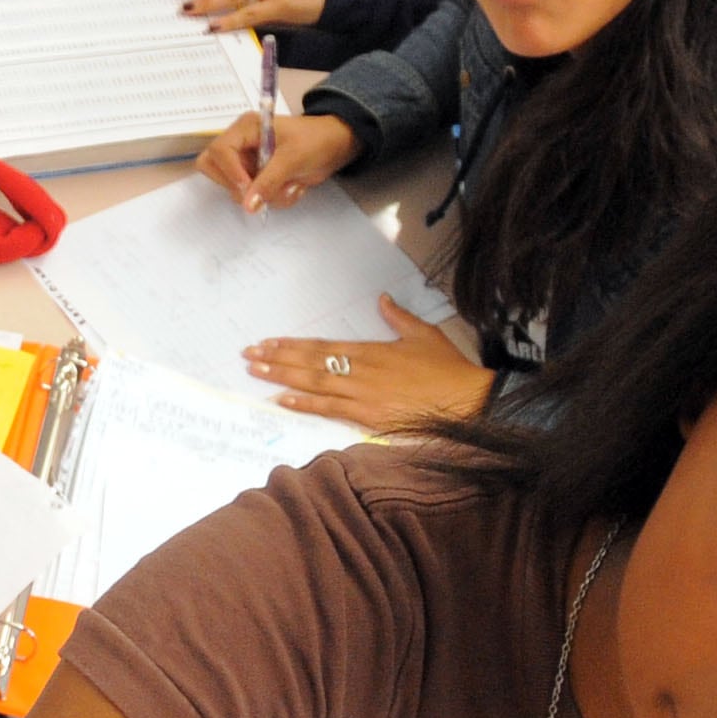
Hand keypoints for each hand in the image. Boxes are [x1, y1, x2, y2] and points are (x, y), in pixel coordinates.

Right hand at [195, 106, 359, 212]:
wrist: (337, 146)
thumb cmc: (317, 140)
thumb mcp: (293, 158)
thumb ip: (269, 181)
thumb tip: (248, 205)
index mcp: (245, 128)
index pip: (220, 151)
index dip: (229, 172)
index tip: (248, 188)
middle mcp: (241, 144)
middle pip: (213, 168)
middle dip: (237, 185)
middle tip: (259, 192)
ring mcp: (247, 162)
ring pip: (234, 188)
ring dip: (263, 195)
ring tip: (289, 187)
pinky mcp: (257, 177)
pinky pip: (252, 197)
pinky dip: (272, 199)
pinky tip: (292, 187)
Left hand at [243, 298, 490, 430]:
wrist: (467, 400)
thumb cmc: (448, 369)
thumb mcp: (423, 334)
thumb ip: (398, 317)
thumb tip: (382, 300)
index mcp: (371, 350)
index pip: (322, 346)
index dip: (293, 345)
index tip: (269, 342)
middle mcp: (360, 370)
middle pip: (310, 362)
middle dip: (277, 358)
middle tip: (249, 354)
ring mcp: (362, 394)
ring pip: (313, 383)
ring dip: (282, 377)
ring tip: (256, 372)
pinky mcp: (369, 416)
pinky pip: (330, 409)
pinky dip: (305, 404)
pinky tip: (282, 399)